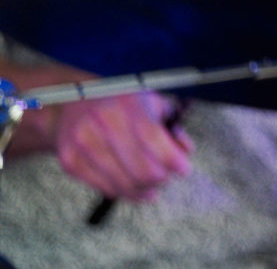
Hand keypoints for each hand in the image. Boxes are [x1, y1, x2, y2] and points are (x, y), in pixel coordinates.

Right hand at [50, 92, 190, 202]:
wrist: (73, 102)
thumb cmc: (122, 104)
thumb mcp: (151, 102)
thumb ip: (172, 126)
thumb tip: (186, 151)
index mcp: (127, 103)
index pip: (152, 137)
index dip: (171, 158)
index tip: (185, 170)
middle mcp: (102, 122)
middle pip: (139, 167)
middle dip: (160, 178)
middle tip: (167, 178)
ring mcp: (83, 143)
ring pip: (123, 183)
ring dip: (144, 189)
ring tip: (153, 186)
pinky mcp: (70, 162)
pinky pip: (105, 188)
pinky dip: (125, 193)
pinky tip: (135, 190)